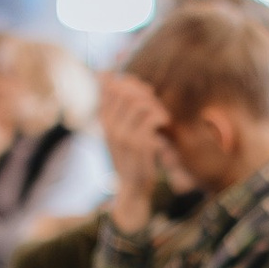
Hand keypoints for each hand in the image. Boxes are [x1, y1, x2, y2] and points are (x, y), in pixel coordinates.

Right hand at [99, 71, 179, 228]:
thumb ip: (118, 110)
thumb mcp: (119, 133)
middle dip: (145, 93)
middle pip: (126, 92)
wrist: (132, 187)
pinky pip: (151, 119)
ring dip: (156, 106)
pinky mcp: (139, 145)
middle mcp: (110, 127)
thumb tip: (114, 80)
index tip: (146, 91)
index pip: (110, 88)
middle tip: (156, 104)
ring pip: (140, 104)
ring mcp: (123, 136)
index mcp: (104, 122)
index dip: (130, 83)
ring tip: (162, 117)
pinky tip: (164, 125)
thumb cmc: (130, 157)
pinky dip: (161, 118)